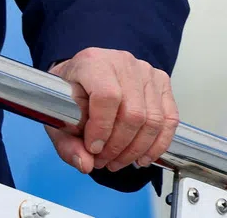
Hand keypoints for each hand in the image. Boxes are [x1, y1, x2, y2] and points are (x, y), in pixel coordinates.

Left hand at [46, 48, 178, 174]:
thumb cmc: (71, 93)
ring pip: (153, 121)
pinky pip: (169, 120)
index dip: (102, 128)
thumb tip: (84, 163)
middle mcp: (121, 62)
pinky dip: (157, 145)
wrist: (82, 76)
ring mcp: (144, 71)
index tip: (92, 148)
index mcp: (92, 61)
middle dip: (118, 147)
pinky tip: (141, 157)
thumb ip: (66, 142)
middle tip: (104, 161)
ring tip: (118, 161)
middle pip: (133, 113)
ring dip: (136, 150)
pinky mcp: (161, 82)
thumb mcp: (57, 114)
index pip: (107, 96)